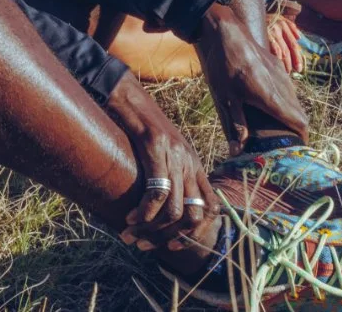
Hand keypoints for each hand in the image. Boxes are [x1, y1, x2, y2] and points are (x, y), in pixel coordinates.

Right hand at [104, 73, 218, 250]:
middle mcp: (190, 162)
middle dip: (168, 237)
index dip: (195, 233)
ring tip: (130, 232)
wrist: (129, 96)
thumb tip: (159, 206)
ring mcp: (176, 156)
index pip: (212, 208)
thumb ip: (169, 174)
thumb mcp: (163, 152)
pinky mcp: (157, 150)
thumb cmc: (140, 124)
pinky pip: (158, 193)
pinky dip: (143, 212)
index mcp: (194, 164)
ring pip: (177, 210)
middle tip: (144, 243)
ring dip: (152, 229)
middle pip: (195, 216)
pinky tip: (129, 216)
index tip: (172, 246)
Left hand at [196, 1, 308, 155]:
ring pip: (294, 99)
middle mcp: (281, 86)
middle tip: (286, 141)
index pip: (298, 121)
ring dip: (291, 113)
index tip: (298, 147)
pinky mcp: (277, 65)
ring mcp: (281, 74)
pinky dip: (286, 100)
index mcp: (271, 97)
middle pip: (299, 112)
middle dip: (296, 128)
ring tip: (279, 125)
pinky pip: (288, 87)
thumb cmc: (223, 66)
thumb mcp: (226, 98)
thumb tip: (238, 150)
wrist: (227, 32)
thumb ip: (236, 124)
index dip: (302, 137)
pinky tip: (272, 102)